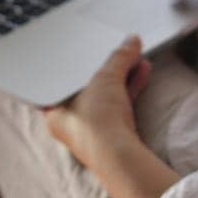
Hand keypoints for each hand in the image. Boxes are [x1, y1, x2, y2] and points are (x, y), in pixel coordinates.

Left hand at [43, 35, 152, 169]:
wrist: (118, 156)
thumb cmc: (96, 120)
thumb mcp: (105, 78)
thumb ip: (118, 58)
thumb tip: (131, 41)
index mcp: (53, 111)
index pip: (61, 81)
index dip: (76, 64)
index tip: (88, 51)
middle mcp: (70, 124)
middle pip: (88, 88)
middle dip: (107, 68)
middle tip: (118, 51)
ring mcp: (92, 131)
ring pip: (107, 97)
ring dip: (123, 77)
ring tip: (136, 57)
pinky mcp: (112, 136)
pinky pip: (120, 107)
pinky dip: (130, 90)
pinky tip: (143, 72)